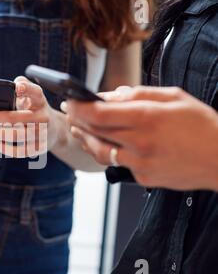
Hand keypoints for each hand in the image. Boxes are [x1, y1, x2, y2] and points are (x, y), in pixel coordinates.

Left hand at [0, 77, 62, 157]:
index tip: (16, 88)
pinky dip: (4, 147)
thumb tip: (9, 86)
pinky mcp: (38, 149)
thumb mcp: (31, 95)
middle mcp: (44, 117)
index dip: (26, 89)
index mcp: (40, 100)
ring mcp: (42, 134)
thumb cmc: (33, 108)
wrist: (53, 130)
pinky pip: (18, 151)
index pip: (36, 92)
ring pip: (14, 135)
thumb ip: (21, 85)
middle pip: (14, 118)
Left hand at [63, 86, 217, 190]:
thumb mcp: (174, 98)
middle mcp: (140, 143)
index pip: (99, 114)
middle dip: (77, 120)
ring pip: (99, 152)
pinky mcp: (142, 178)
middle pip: (94, 132)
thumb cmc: (202, 126)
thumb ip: (138, 95)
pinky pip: (118, 164)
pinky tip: (104, 144)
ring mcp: (140, 164)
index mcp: (148, 118)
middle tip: (70, 111)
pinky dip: (108, 152)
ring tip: (78, 129)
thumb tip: (109, 95)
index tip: (70, 100)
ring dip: (85, 139)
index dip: (79, 107)